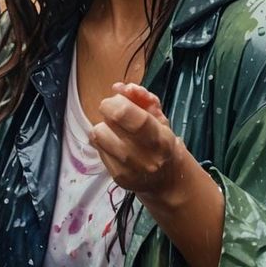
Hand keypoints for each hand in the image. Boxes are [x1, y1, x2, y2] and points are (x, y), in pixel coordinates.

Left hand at [88, 83, 189, 206]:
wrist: (168, 179)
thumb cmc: (163, 142)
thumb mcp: (159, 117)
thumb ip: (142, 99)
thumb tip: (119, 87)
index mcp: (160, 140)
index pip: (132, 119)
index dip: (116, 104)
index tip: (115, 99)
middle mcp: (144, 158)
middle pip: (106, 128)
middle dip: (107, 113)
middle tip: (115, 112)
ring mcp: (128, 170)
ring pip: (97, 137)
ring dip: (104, 128)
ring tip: (116, 130)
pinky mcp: (116, 178)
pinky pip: (98, 150)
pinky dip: (103, 142)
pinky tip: (115, 144)